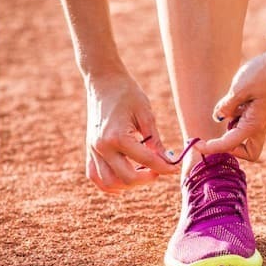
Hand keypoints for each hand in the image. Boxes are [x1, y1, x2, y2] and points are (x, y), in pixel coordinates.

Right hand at [85, 71, 177, 192]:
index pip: (146, 161)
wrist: (104, 81)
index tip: (176, 168)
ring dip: (128, 184)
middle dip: (147, 179)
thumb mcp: (146, 115)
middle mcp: (101, 147)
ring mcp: (92, 150)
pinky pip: (96, 176)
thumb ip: (155, 141)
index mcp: (117, 136)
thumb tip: (167, 161)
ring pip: (109, 183)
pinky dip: (110, 182)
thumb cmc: (128, 93)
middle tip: (159, 169)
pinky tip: (125, 177)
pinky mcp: (89, 150)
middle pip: (126, 178)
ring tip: (143, 173)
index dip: (165, 167)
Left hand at [196, 48, 265, 160]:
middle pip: (249, 152)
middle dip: (232, 149)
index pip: (229, 145)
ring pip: (247, 136)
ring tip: (229, 105)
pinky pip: (248, 121)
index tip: (196, 144)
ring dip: (233, 128)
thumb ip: (226, 106)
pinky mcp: (262, 111)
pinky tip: (236, 99)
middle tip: (216, 136)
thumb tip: (219, 117)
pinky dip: (238, 116)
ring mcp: (263, 119)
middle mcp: (260, 125)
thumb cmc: (263, 74)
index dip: (211, 147)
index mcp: (254, 124)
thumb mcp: (239, 89)